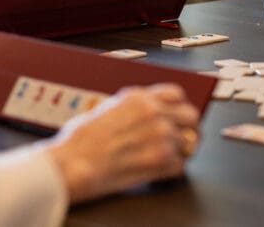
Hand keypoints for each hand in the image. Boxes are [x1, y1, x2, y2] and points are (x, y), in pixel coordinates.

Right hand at [44, 84, 200, 203]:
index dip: (178, 106)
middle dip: (188, 127)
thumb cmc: (81, 140)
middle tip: (181, 138)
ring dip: (179, 151)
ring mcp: (161, 135)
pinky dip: (172, 170)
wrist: (72, 164)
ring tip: (166, 158)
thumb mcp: (108, 108)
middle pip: (191, 116)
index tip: (177, 115)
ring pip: (189, 142)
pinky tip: (160, 170)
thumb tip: (150, 112)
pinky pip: (181, 165)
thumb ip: (134, 107)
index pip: (177, 94)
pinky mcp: (161, 160)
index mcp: (140, 98)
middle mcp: (154, 113)